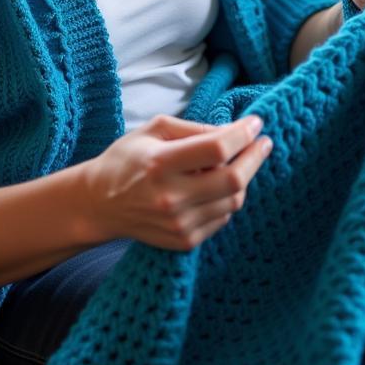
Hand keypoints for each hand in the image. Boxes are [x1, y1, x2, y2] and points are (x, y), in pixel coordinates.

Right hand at [80, 113, 271, 250]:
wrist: (100, 204)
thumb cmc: (127, 159)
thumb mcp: (152, 130)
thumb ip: (193, 129)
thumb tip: (232, 132)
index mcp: (160, 163)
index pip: (216, 149)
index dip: (242, 135)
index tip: (255, 123)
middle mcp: (171, 197)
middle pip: (233, 180)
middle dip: (255, 157)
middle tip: (263, 143)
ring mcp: (179, 223)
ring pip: (233, 201)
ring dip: (243, 178)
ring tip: (237, 162)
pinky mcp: (184, 241)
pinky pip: (222, 218)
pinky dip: (227, 199)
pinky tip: (217, 186)